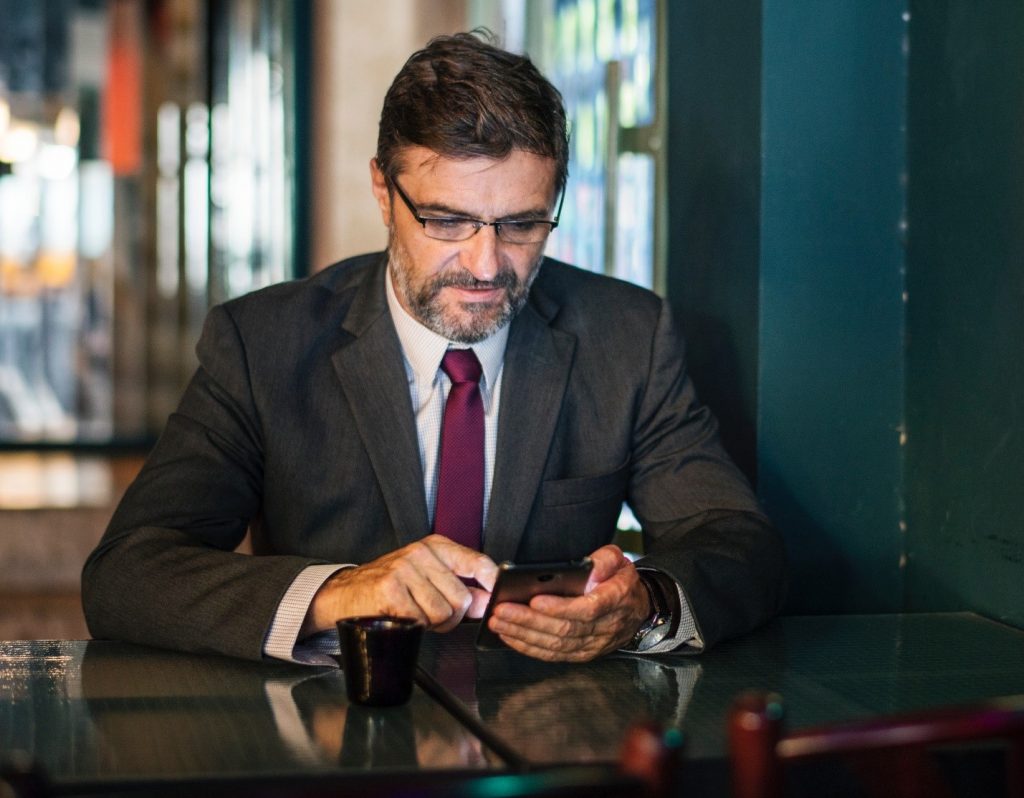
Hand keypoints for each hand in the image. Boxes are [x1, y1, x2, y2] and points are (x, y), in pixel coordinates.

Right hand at [301, 535, 497, 636]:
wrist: (346, 593)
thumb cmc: (392, 588)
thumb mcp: (428, 578)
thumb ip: (459, 588)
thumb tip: (487, 603)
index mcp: (435, 546)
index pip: (476, 562)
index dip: (492, 582)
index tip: (497, 596)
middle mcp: (421, 553)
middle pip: (462, 597)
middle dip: (453, 617)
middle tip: (433, 616)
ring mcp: (405, 569)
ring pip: (443, 612)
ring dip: (432, 624)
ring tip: (416, 614)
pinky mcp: (390, 589)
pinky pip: (421, 620)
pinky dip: (414, 626)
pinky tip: (402, 616)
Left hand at [485, 544, 650, 661]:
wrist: (636, 610)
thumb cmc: (621, 582)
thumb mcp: (620, 561)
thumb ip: (605, 560)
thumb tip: (589, 568)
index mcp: (615, 601)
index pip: (586, 610)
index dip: (560, 607)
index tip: (534, 599)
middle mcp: (603, 627)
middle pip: (564, 629)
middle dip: (529, 621)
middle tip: (501, 610)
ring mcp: (592, 644)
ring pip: (555, 645)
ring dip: (523, 634)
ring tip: (498, 621)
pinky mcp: (581, 654)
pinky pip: (553, 655)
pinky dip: (528, 647)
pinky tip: (510, 636)